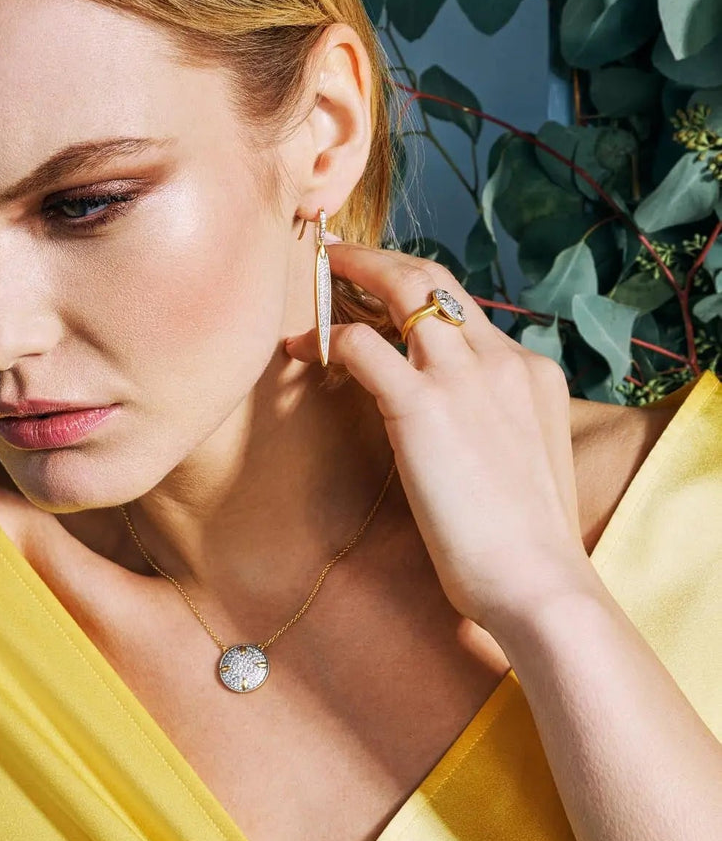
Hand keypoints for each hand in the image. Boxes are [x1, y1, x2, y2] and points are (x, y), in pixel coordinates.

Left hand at [284, 239, 591, 632]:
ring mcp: (465, 377)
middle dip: (383, 259)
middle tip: (339, 257)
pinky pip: (362, 345)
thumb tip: (453, 422)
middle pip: (436, 279)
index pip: (466, 308)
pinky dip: (327, 339)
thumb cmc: (526, 543)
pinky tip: (301, 349)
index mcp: (531, 373)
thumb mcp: (524, 461)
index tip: (381, 288)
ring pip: (404, 289)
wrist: (538, 583)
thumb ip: (495, 423)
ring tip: (314, 275)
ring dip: (355, 273)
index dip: (416, 290)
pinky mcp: (423, 406)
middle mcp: (502, 360)